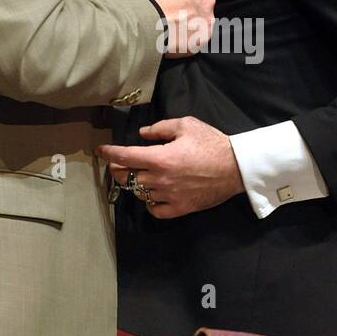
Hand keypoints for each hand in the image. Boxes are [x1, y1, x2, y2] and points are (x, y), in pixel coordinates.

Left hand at [97, 116, 245, 217]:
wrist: (236, 168)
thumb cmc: (211, 143)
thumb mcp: (186, 126)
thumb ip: (160, 128)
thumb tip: (143, 134)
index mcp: (160, 157)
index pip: (125, 156)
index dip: (109, 153)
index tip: (101, 150)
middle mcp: (160, 179)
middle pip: (127, 177)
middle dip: (117, 169)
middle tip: (117, 163)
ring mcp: (169, 196)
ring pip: (139, 193)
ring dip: (135, 184)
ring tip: (138, 176)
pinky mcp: (180, 208)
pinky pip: (155, 210)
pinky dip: (149, 203)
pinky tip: (152, 195)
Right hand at [132, 0, 214, 55]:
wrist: (143, 24)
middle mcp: (207, 0)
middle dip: (189, 1)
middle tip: (172, 6)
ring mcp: (206, 20)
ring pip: (200, 16)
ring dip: (190, 17)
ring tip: (172, 20)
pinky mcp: (202, 37)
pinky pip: (198, 34)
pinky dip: (189, 33)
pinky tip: (176, 31)